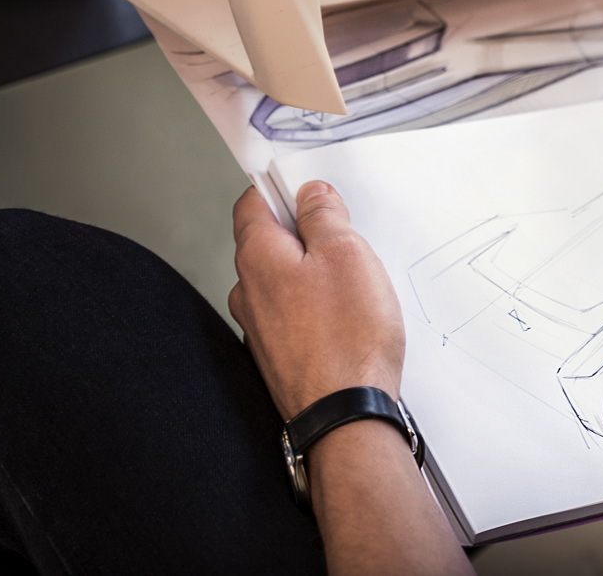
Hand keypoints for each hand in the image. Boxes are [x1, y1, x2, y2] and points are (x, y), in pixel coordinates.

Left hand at [229, 182, 405, 418]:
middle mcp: (249, 292)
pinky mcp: (279, 354)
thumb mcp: (347, 254)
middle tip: (347, 239)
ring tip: (353, 284)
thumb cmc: (347, 338)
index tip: (309, 188)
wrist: (345, 414)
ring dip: (312, 272)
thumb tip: (312, 195)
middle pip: (268, 241)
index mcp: (257, 259)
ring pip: (283, 279)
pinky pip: (294, 313)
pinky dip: (316, 306)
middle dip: (305, 233)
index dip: (280, 188)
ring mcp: (260, 327)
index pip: (251, 204)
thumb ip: (325, 216)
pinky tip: (347, 317)